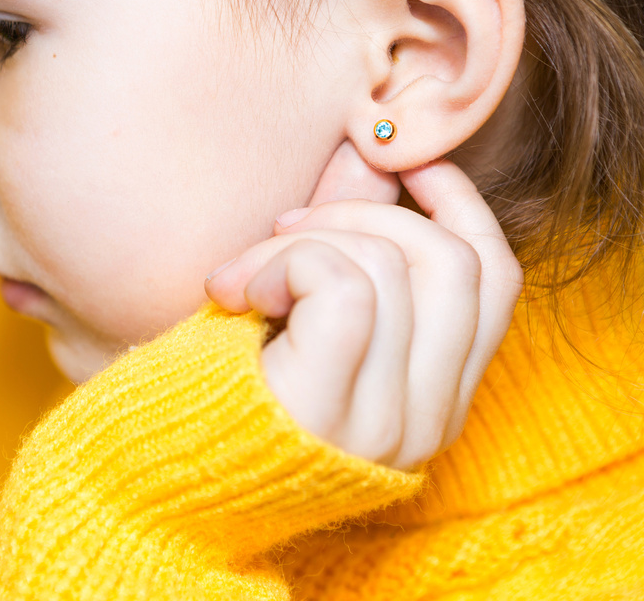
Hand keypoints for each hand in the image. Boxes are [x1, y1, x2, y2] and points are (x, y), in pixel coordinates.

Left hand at [203, 142, 522, 470]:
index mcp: (435, 403)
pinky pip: (342, 284)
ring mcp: (384, 425)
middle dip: (363, 213)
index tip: (406, 163)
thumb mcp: (305, 323)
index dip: (461, 203)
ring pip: (391, 264)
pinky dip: (284, 260)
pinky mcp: (327, 411)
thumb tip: (378, 158)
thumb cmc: (218, 393)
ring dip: (302, 238)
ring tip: (242, 276)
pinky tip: (236, 292)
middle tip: (285, 225)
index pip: (497, 281)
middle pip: (454, 262)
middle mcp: (427, 422)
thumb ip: (354, 255)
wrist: (146, 485)